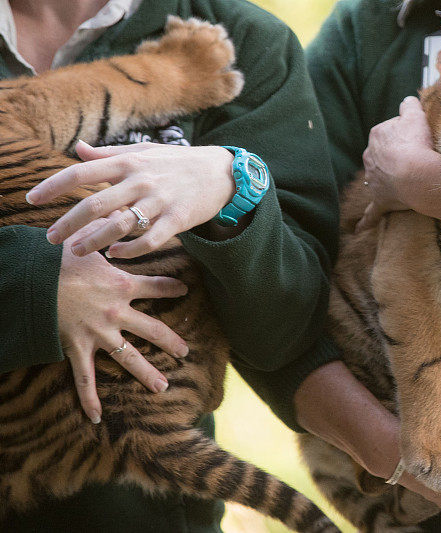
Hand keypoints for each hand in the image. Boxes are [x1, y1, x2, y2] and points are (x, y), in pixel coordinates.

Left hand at [26, 141, 235, 258]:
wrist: (222, 172)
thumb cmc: (178, 162)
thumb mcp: (143, 151)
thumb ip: (108, 153)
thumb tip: (77, 148)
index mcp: (128, 161)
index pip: (81, 171)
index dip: (53, 186)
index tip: (31, 200)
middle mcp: (141, 180)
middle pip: (95, 203)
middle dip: (68, 223)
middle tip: (50, 238)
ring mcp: (160, 200)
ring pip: (120, 225)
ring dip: (95, 241)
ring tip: (77, 252)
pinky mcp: (179, 219)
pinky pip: (151, 239)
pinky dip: (131, 249)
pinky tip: (117, 254)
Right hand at [58, 219, 189, 423]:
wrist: (30, 278)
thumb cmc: (56, 257)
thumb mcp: (86, 242)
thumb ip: (107, 232)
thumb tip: (122, 209)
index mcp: (122, 284)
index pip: (156, 285)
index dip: (172, 287)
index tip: (186, 288)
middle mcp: (117, 312)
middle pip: (152, 329)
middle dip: (170, 341)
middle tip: (185, 352)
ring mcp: (99, 333)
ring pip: (130, 357)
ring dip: (146, 373)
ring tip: (163, 387)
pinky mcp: (77, 347)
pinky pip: (85, 379)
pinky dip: (90, 399)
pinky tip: (97, 418)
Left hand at [357, 96, 440, 230]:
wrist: (415, 173)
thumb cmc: (416, 143)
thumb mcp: (414, 114)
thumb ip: (409, 105)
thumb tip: (407, 101)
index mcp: (376, 136)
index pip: (390, 131)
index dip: (406, 135)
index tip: (418, 139)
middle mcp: (370, 157)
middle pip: (383, 155)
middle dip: (394, 157)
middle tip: (415, 158)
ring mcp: (374, 180)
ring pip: (378, 178)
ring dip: (386, 181)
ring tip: (402, 183)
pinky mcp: (380, 200)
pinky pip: (372, 212)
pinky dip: (366, 221)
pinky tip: (360, 229)